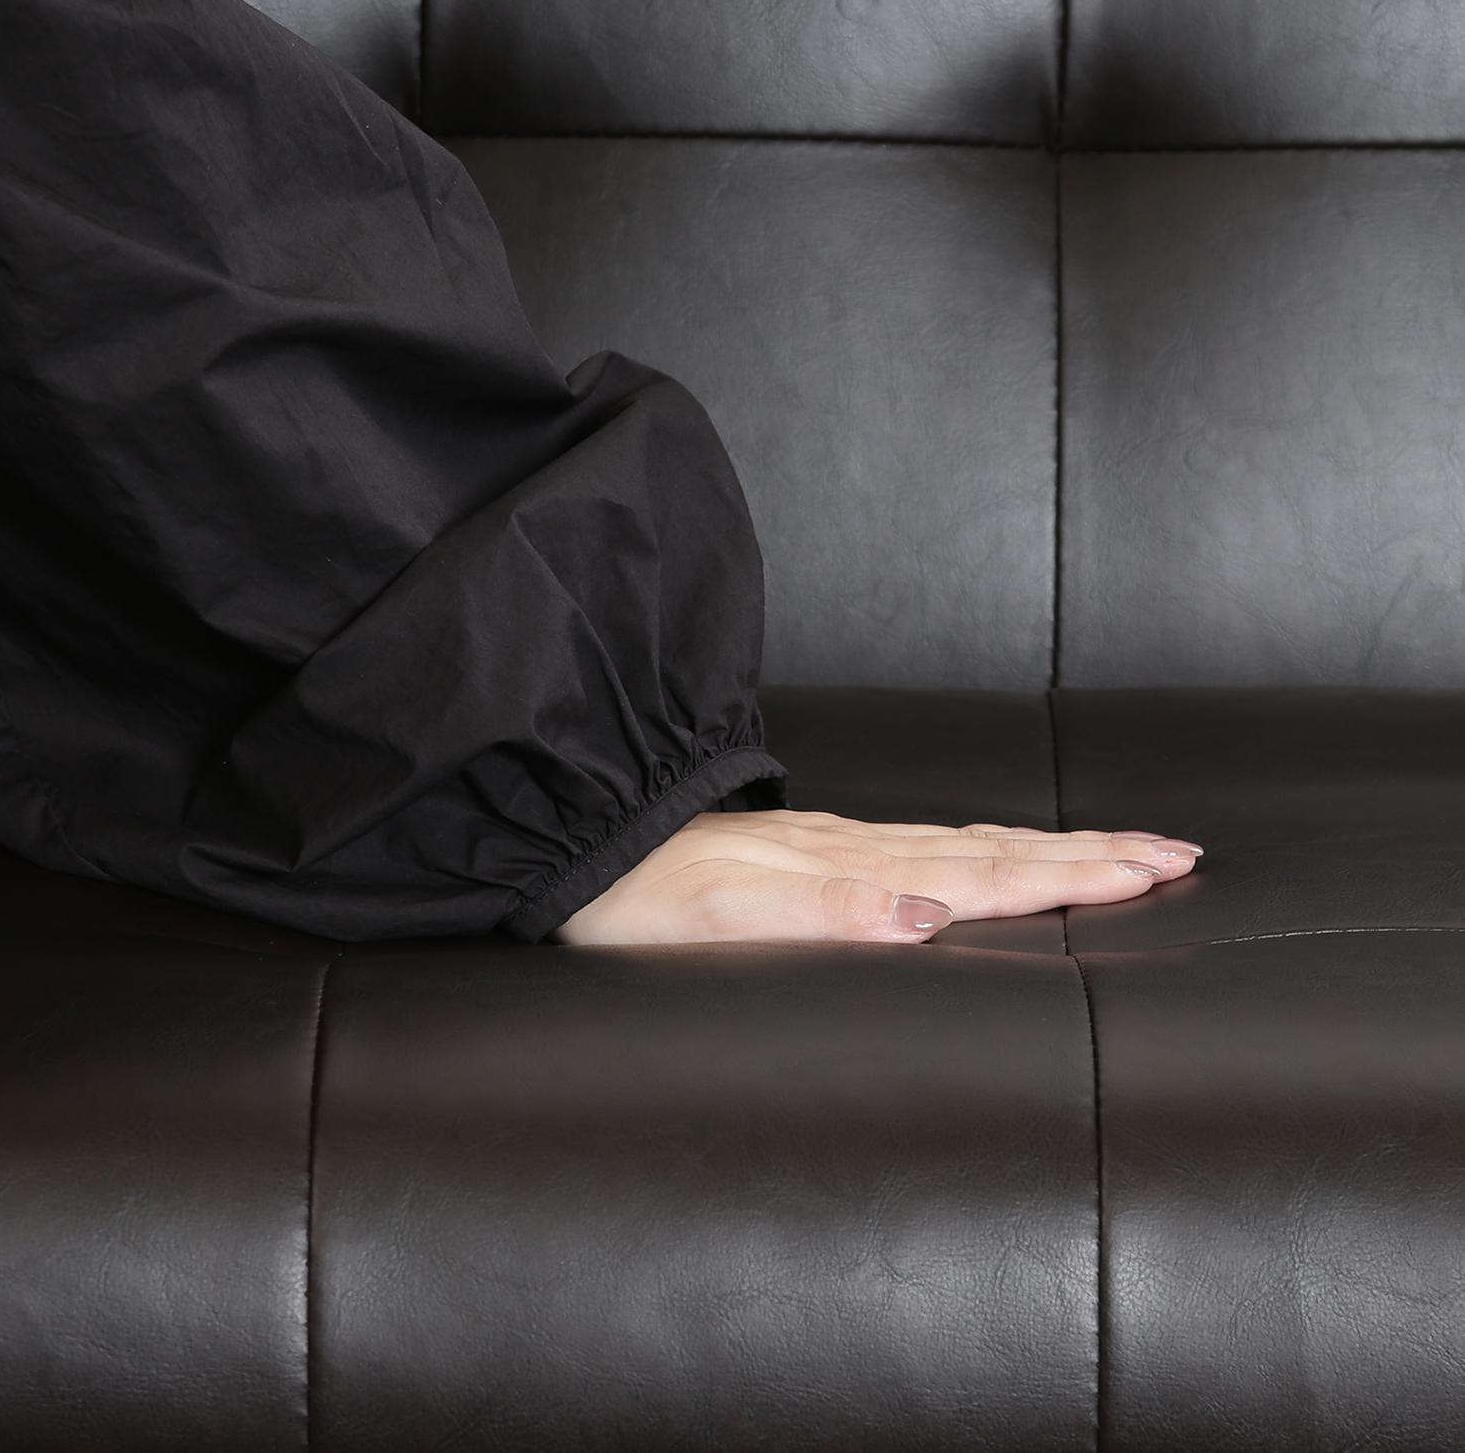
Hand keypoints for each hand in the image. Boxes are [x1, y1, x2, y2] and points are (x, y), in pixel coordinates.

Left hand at [549, 810, 1203, 944]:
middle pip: (1000, 850)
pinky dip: (985, 848)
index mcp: (855, 870)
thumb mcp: (724, 920)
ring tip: (1117, 847)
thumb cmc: (644, 902)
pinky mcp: (819, 849)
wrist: (585, 851)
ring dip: (1051, 847)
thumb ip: (823, 914)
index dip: (1075, 874)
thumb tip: (923, 916)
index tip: (1156, 869)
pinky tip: (990, 853)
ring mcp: (843, 844)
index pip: (988, 872)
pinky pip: (928, 843)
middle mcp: (861, 850)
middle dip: (1093, 855)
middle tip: (1177, 852)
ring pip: (970, 842)